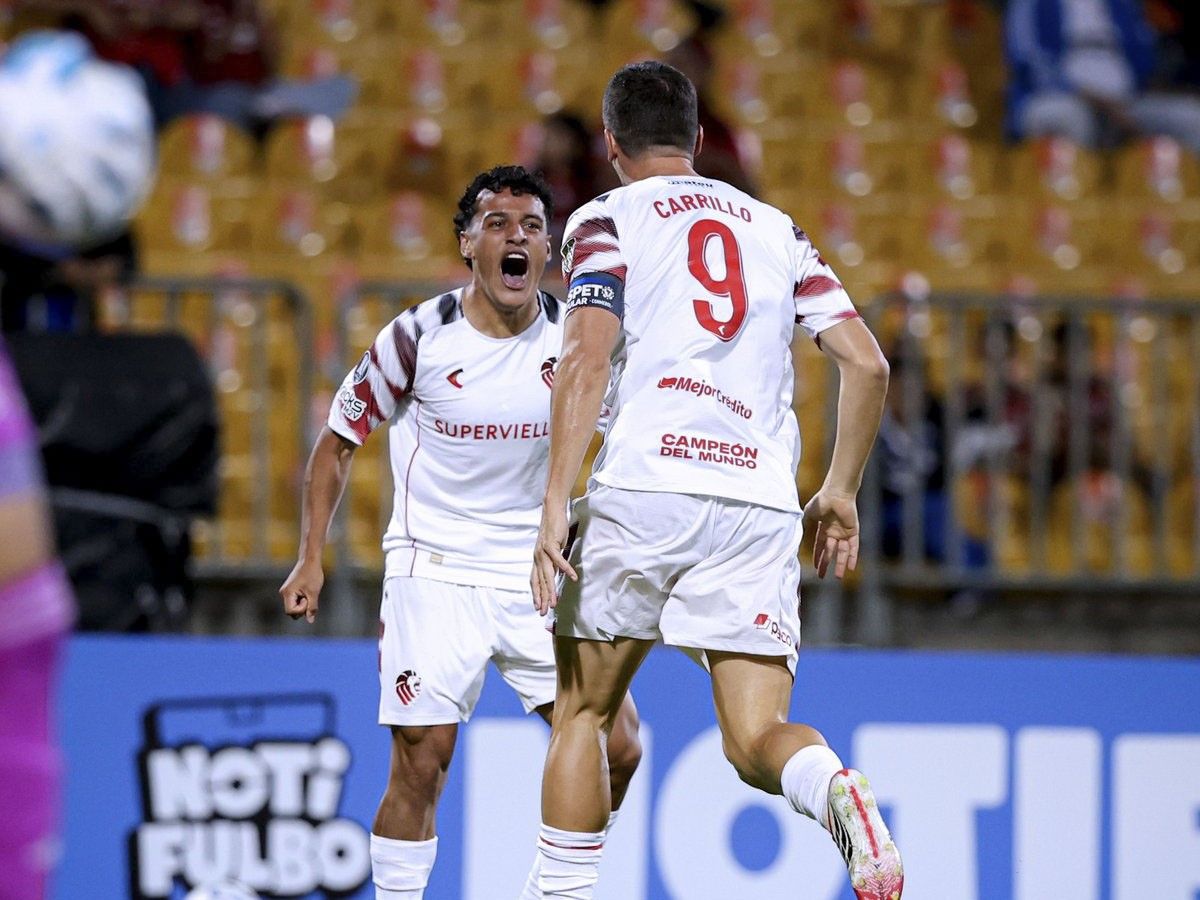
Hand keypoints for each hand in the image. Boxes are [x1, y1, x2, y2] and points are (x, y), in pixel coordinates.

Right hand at [280, 558, 323, 622]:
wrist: (310, 560)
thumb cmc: (312, 574)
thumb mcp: (314, 593)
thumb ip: (312, 608)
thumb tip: (310, 621)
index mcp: (287, 593)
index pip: (291, 611)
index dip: (301, 609)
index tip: (308, 599)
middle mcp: (284, 593)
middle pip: (291, 611)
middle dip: (302, 608)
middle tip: (309, 596)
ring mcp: (287, 592)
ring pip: (294, 607)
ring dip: (303, 604)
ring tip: (309, 593)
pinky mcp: (290, 590)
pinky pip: (295, 601)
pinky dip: (303, 599)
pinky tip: (308, 591)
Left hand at [531, 501, 575, 615]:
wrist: (552, 512)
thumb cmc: (554, 531)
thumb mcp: (553, 550)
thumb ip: (553, 563)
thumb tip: (558, 574)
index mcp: (537, 560)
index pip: (535, 581)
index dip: (536, 595)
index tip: (538, 607)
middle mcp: (537, 557)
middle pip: (540, 581)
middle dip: (542, 598)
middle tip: (544, 612)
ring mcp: (542, 551)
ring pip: (547, 575)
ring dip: (550, 590)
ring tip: (554, 602)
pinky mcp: (550, 544)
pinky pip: (559, 560)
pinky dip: (566, 569)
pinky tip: (572, 578)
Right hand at [802, 489, 859, 579]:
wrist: (836, 493)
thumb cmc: (822, 501)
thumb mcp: (809, 514)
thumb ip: (805, 525)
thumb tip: (798, 536)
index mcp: (824, 528)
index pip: (820, 545)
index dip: (817, 556)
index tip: (814, 567)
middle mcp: (834, 532)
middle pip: (830, 552)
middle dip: (825, 564)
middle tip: (821, 576)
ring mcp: (844, 532)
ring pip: (842, 552)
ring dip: (840, 564)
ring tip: (838, 577)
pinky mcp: (853, 531)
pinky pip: (854, 547)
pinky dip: (852, 557)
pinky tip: (850, 567)